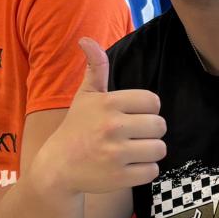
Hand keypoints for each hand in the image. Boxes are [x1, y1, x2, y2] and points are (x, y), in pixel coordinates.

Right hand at [28, 38, 167, 195]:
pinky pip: (152, 171)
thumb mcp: (85, 96)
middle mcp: (113, 127)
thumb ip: (95, 68)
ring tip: (132, 151)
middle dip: (150, 132)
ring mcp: (116, 154)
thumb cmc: (76, 128)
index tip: (133, 117)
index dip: (147, 110)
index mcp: (108, 104)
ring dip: (150, 152)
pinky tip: (128, 167)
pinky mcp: (120, 178)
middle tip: (133, 136)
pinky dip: (144, 170)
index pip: (153, 102)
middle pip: (160, 126)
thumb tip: (86, 40)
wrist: (58, 167)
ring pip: (159, 149)